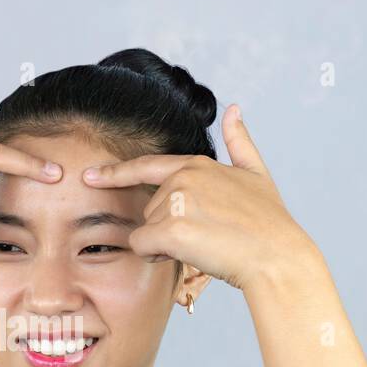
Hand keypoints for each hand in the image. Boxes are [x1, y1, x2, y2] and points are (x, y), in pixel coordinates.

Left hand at [80, 104, 318, 292]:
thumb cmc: (268, 223)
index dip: (116, 173)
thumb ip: (240, 143)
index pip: (147, 166)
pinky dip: (157, 256)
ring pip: (145, 230)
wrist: (277, 256)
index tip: (90, 176)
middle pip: (149, 210)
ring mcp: (176, 202)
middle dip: (165, 228)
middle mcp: (183, 178)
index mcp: (197, 165)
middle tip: (203, 237)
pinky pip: (142, 246)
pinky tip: (186, 254)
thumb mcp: (257, 174)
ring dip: (164, 244)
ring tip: (203, 245)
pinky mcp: (172, 229)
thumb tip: (233, 109)